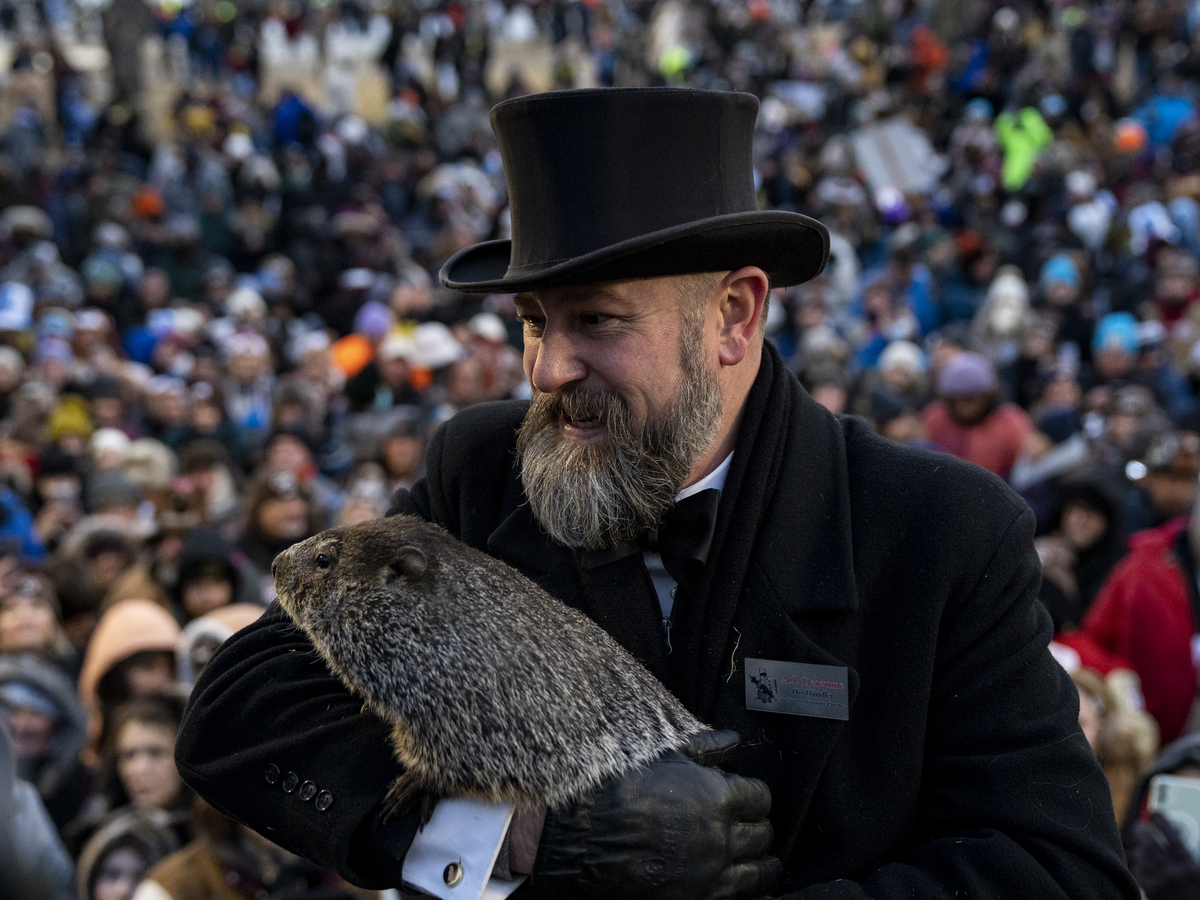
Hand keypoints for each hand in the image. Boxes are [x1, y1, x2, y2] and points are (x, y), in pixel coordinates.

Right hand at [525, 732, 779, 899]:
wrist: (583, 834)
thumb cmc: (621, 788)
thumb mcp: (663, 755)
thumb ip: (704, 747)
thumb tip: (733, 740)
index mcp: (719, 798)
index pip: (760, 798)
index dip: (754, 797)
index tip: (745, 799)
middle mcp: (722, 837)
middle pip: (762, 836)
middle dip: (756, 829)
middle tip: (746, 827)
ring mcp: (710, 873)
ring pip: (759, 873)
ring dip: (760, 864)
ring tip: (757, 861)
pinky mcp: (696, 899)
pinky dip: (749, 894)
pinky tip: (744, 888)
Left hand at [1128, 812, 1199, 899]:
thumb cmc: (1196, 890)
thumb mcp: (1199, 871)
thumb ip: (1193, 850)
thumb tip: (1176, 831)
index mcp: (1190, 866)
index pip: (1172, 837)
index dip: (1161, 821)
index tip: (1154, 812)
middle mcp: (1174, 873)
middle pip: (1150, 844)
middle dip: (1142, 831)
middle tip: (1140, 826)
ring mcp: (1161, 882)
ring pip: (1142, 856)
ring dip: (1141, 848)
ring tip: (1144, 846)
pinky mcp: (1150, 890)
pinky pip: (1138, 870)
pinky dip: (1140, 864)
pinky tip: (1144, 863)